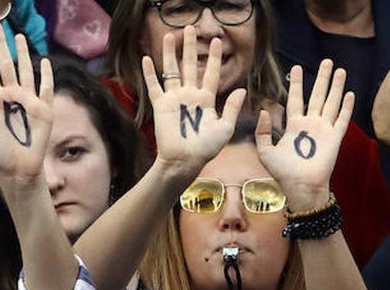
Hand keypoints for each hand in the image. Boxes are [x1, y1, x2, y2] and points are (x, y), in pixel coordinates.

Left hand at [0, 25, 51, 182]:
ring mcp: (28, 101)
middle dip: (0, 45)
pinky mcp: (44, 111)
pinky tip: (44, 62)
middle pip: (6, 65)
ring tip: (18, 37)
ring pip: (25, 71)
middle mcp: (11, 96)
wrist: (16, 170)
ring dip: (22, 54)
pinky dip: (46, 75)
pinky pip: (46, 89)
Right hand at [146, 26, 245, 175]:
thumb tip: (242, 89)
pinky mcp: (161, 106)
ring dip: (170, 53)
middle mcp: (191, 96)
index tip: (216, 40)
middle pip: (191, 66)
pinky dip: (150, 73)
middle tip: (191, 28)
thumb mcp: (225, 128)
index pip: (212, 73)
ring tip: (170, 35)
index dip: (214, 57)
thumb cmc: (206, 149)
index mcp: (207, 100)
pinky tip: (147, 58)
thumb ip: (232, 108)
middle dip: (190, 47)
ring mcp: (175, 99)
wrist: (185, 161)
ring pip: (172, 71)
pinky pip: (154, 86)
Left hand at [256, 61, 351, 211]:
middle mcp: (310, 125)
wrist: (300, 187)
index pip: (296, 99)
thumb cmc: (283, 173)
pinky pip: (342, 119)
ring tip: (340, 70)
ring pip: (332, 102)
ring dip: (336, 86)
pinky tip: (350, 93)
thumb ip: (262, 132)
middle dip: (322, 78)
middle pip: (317, 95)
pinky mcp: (335, 138)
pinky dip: (346, 107)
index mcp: (294, 126)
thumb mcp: (265, 152)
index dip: (297, 83)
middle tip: (327, 61)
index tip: (296, 67)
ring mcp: (324, 130)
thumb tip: (264, 111)